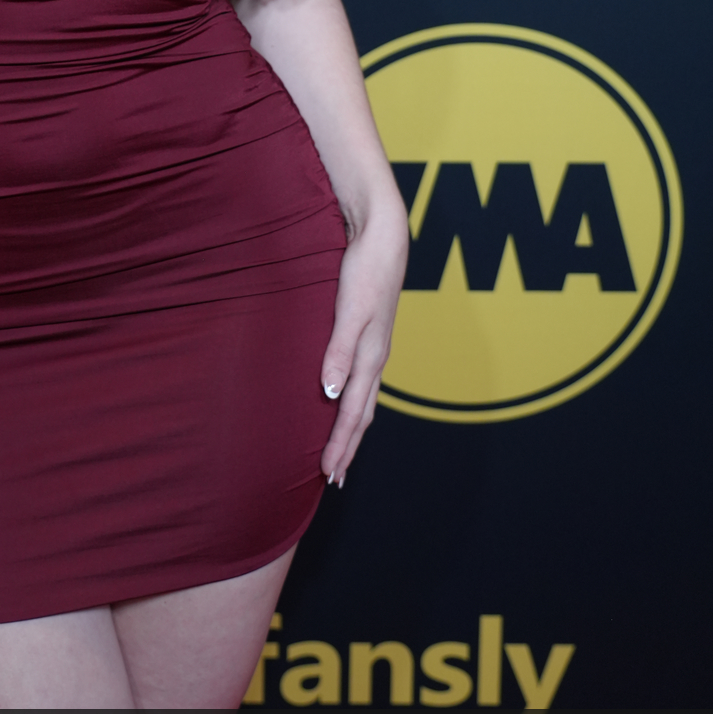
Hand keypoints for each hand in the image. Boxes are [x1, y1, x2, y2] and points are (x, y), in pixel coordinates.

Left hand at [319, 197, 408, 484]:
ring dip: (352, 428)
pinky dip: (353, 401)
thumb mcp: (351, 310)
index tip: (328, 475)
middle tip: (334, 478)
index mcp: (370, 356)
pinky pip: (362, 379)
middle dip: (348, 446)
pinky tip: (343, 398)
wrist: (384, 235)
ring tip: (340, 450)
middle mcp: (375, 357)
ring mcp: (375, 345)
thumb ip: (339, 350)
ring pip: (364, 398)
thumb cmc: (365, 269)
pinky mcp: (370, 332)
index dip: (341, 445)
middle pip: (361, 413)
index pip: (352, 413)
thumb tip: (329, 393)